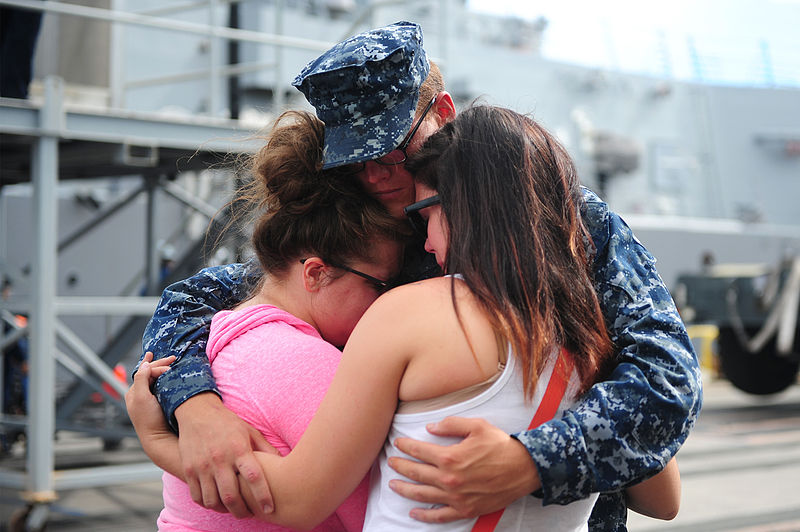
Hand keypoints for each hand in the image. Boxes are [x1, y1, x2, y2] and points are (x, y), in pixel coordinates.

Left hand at [125, 352, 173, 438]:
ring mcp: (150, 399)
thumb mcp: (141, 398)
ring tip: (171, 361)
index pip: (145, 371)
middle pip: (150, 373)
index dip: (157, 365)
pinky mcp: (159, 404)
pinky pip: (161, 386)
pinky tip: (170, 374)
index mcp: (133, 391)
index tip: (171, 365)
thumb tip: (144, 364)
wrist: (158, 438)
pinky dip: (166, 378)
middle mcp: (140, 394)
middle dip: (160, 364)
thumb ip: (141, 379)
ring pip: (156, 379)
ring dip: (163, 369)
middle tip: (173, 357)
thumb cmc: (148, 419)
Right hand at [175, 392, 278, 517]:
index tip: (269, 509)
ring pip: (213, 500)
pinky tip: (217, 502)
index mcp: (239, 448)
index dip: (263, 495)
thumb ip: (265, 448)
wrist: (197, 412)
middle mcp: (220, 459)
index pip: (253, 477)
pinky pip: (198, 497)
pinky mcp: (188, 470)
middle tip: (250, 514)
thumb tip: (282, 462)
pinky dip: (208, 504)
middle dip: (243, 511)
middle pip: (231, 496)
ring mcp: (202, 466)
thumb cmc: (227, 423)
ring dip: (225, 510)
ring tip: (234, 509)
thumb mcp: (249, 431)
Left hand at [388, 416, 539, 522]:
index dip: (405, 446)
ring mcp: (456, 497)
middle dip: (400, 467)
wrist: (523, 469)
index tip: (397, 443)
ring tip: (393, 484)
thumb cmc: (500, 445)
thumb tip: (430, 427)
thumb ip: (451, 424)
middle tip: (391, 462)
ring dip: (404, 489)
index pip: (419, 451)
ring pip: (422, 495)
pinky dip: (424, 515)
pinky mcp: (465, 509)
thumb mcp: (477, 425)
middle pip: (416, 473)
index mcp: (450, 457)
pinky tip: (414, 512)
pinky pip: (440, 515)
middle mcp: (449, 479)